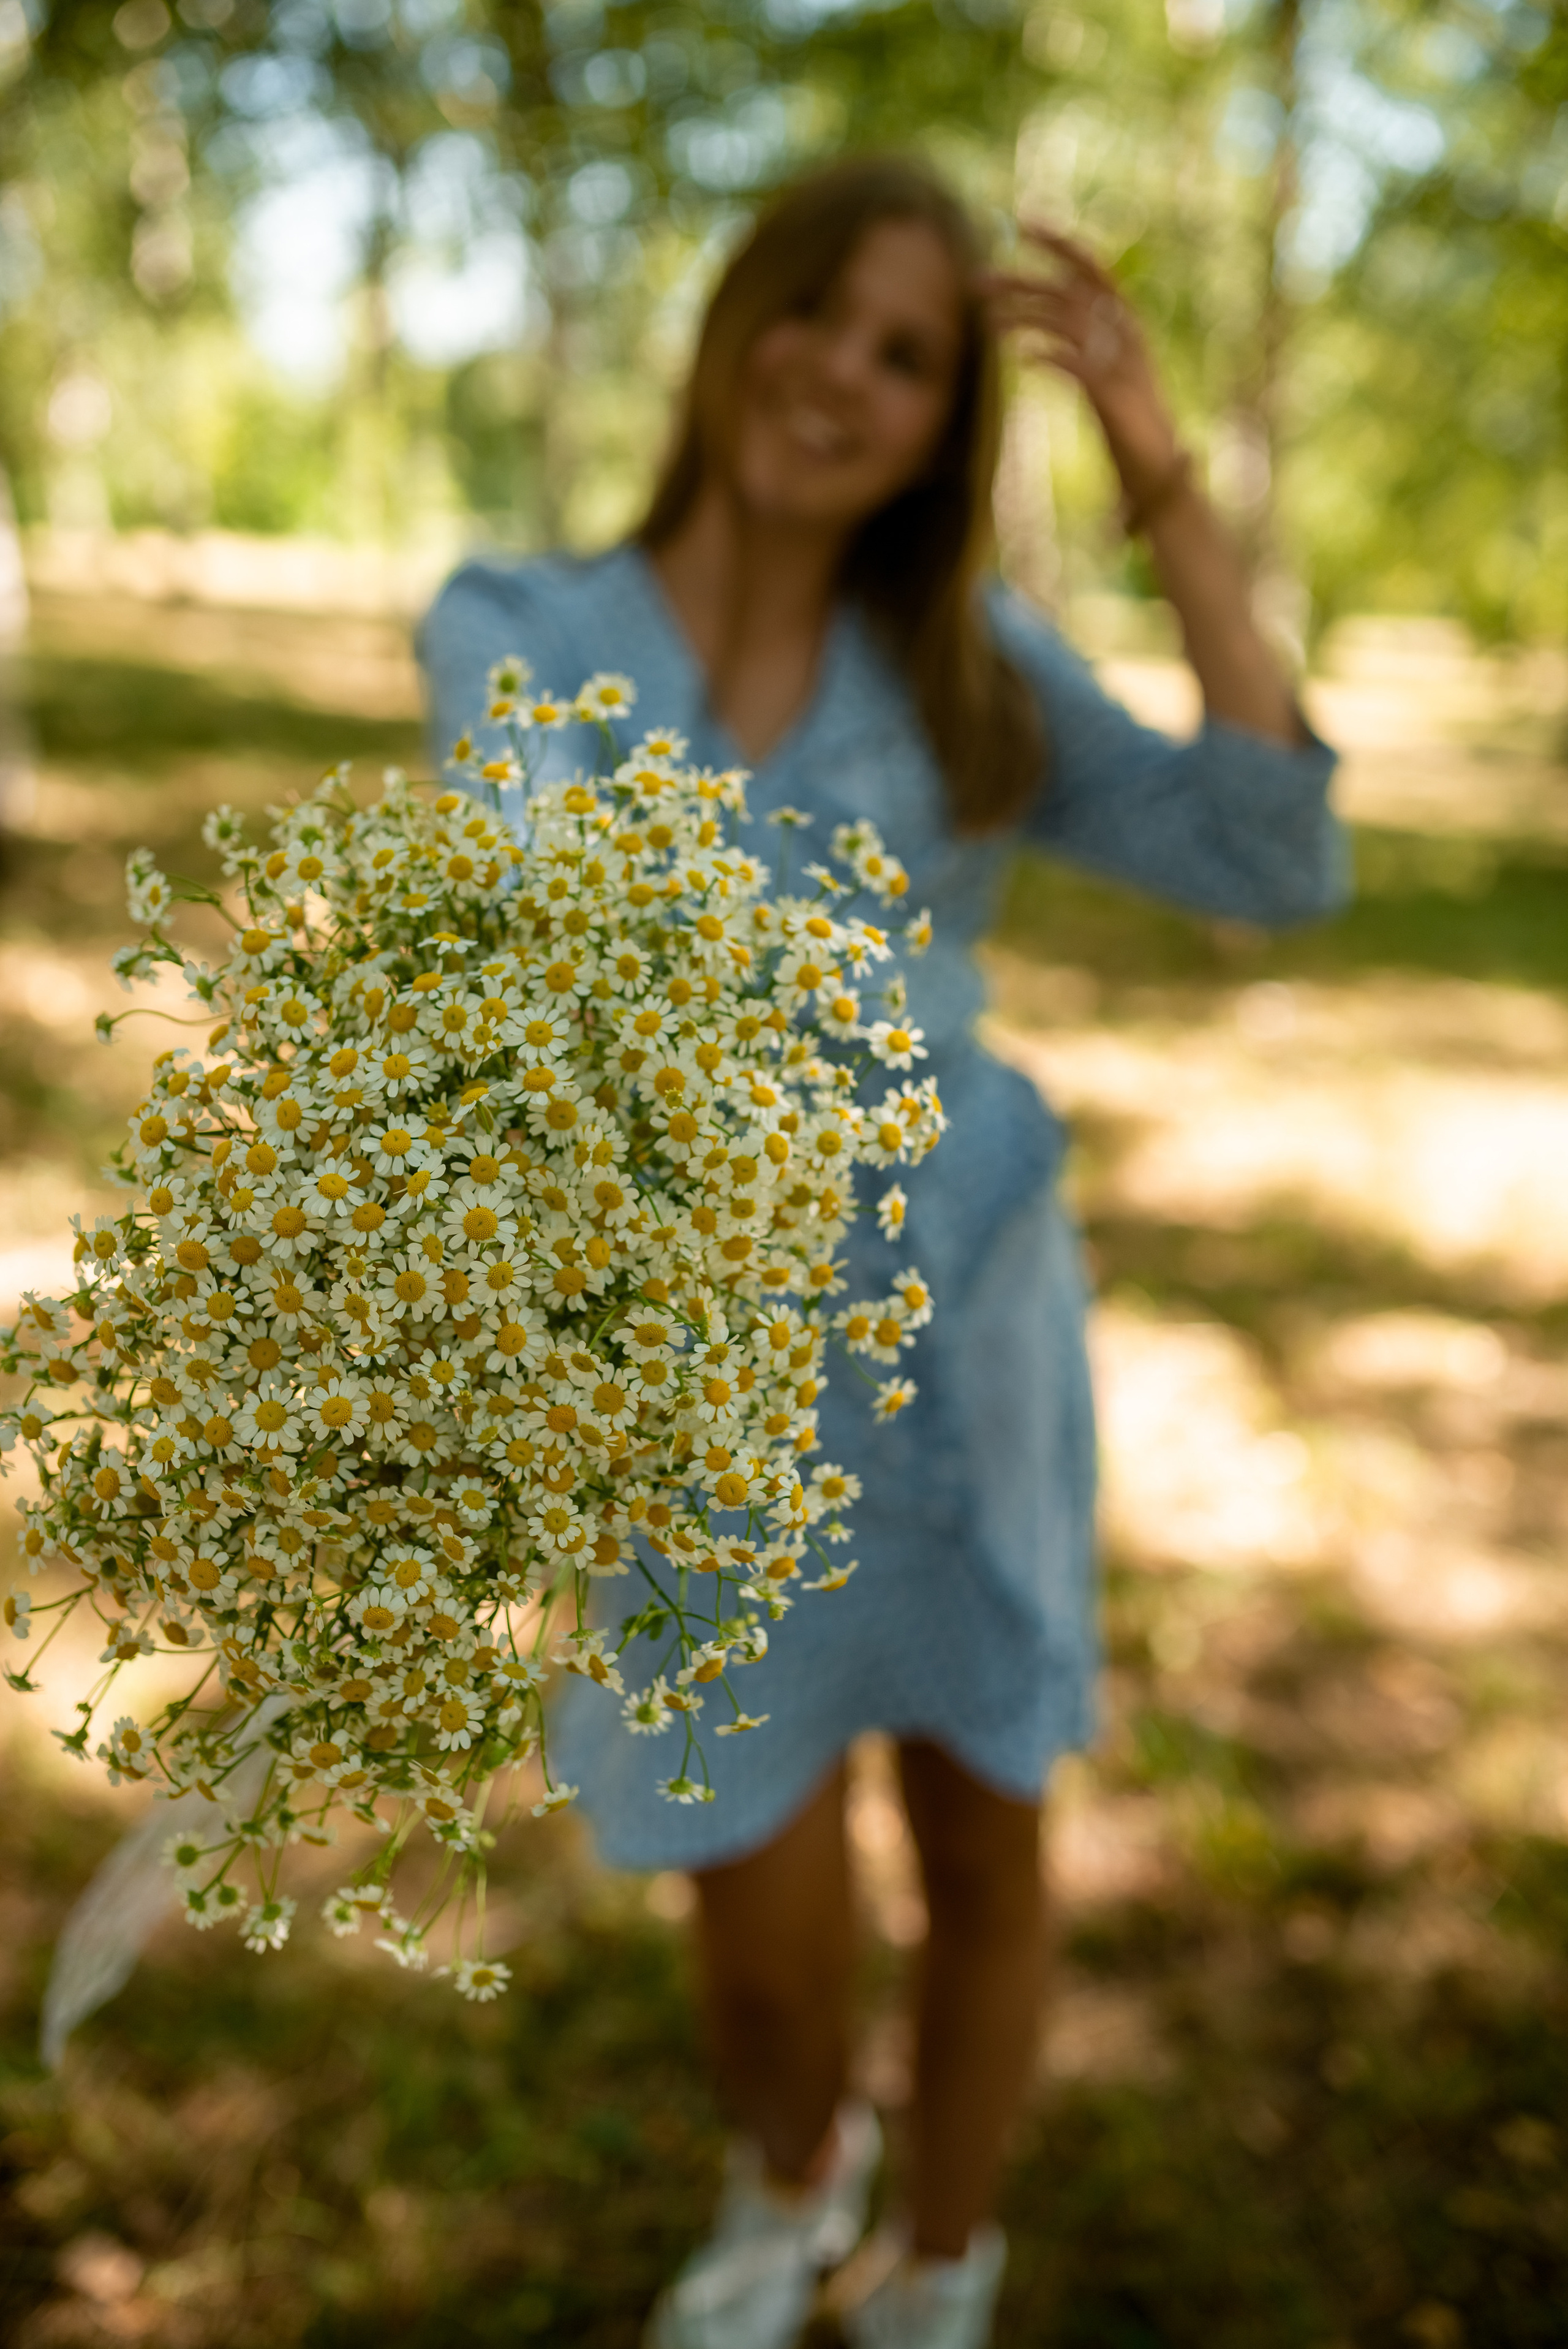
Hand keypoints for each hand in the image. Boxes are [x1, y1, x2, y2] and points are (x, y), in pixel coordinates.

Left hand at [981, 225, 1182, 501]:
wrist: (1160, 474)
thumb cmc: (1128, 427)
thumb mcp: (1101, 377)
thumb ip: (1078, 347)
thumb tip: (1039, 328)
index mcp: (1126, 325)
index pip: (1092, 269)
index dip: (1061, 243)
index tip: (1024, 222)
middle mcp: (1127, 336)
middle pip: (1072, 292)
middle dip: (1025, 279)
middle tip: (978, 278)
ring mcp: (1123, 365)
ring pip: (1069, 323)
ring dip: (1025, 314)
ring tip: (986, 318)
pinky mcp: (1115, 398)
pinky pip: (1079, 366)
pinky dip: (1050, 356)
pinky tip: (1022, 356)